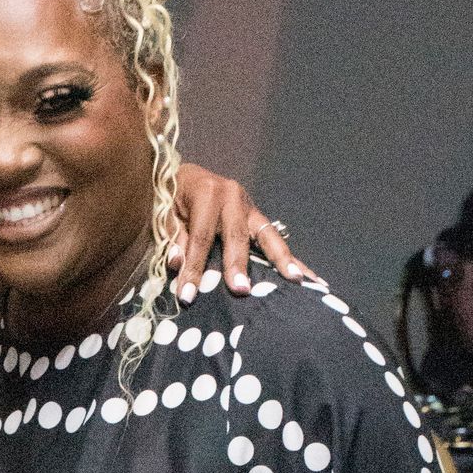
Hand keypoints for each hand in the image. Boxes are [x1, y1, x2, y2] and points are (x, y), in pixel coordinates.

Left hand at [170, 167, 320, 299]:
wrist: (186, 176)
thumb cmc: (173, 199)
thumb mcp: (165, 214)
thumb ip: (172, 238)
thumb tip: (177, 264)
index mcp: (206, 192)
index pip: (200, 236)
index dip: (193, 266)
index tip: (188, 295)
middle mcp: (232, 196)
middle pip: (236, 236)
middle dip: (238, 265)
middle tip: (242, 290)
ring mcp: (249, 207)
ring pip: (267, 235)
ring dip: (283, 259)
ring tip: (297, 280)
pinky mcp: (257, 218)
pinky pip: (275, 240)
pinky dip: (290, 259)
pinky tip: (307, 276)